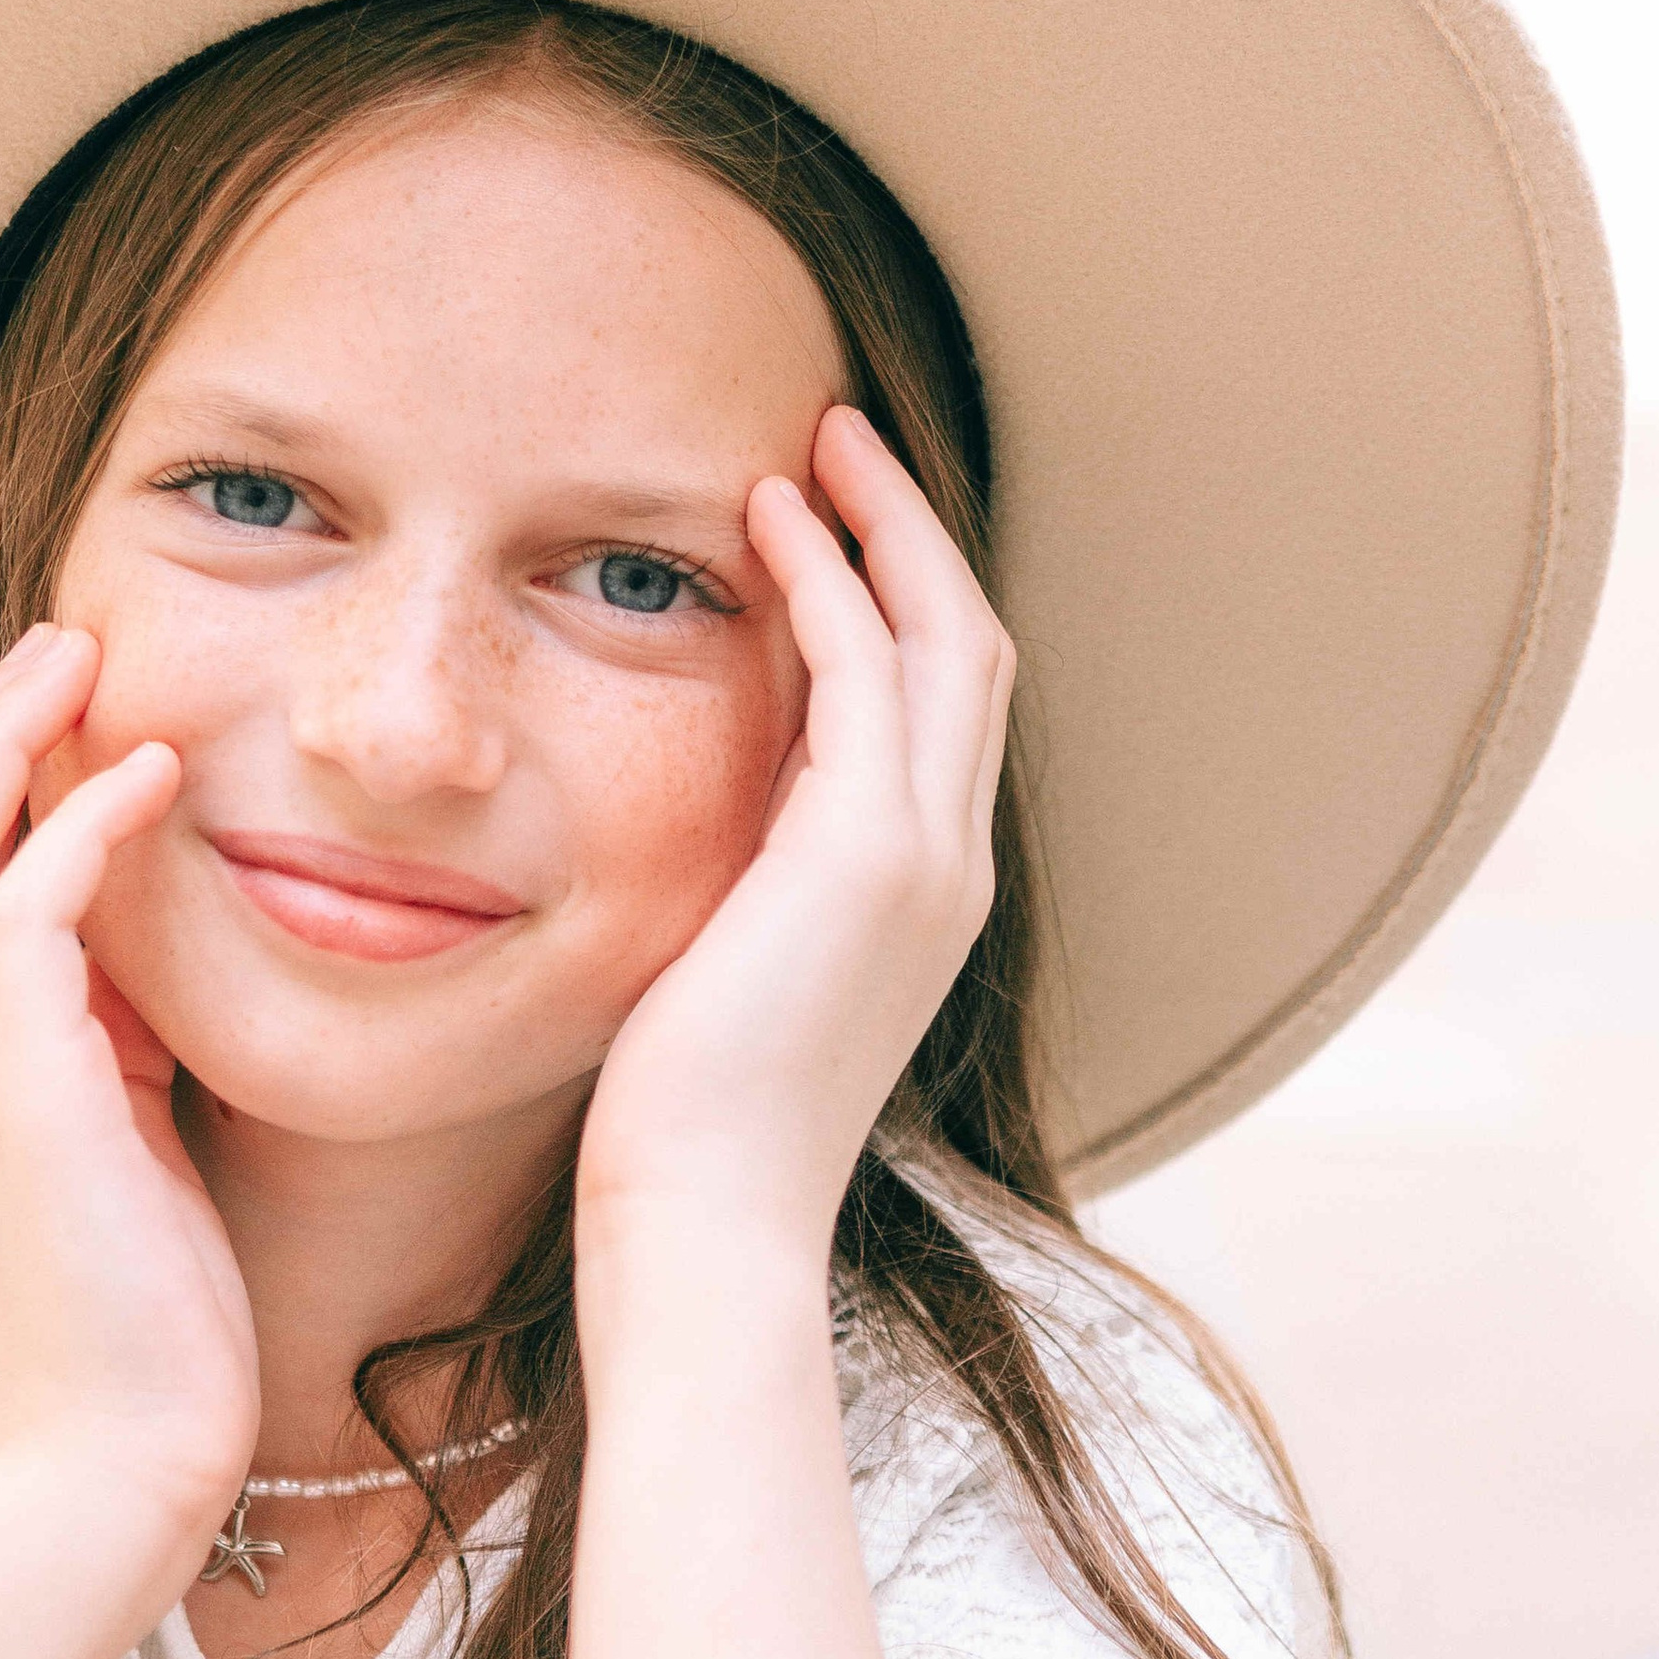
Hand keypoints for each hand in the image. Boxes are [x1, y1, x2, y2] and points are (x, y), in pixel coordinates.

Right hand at [0, 626, 257, 1555]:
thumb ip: (131, 1048)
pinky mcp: (32, 1099)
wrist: (125, 1456)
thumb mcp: (144, 1142)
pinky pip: (24, 920)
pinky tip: (152, 779)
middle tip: (63, 640)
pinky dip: (82, 832)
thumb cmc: (152, 1320)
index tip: (68, 696)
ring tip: (85, 666)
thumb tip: (171, 971)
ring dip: (2, 742)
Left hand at [575, 406, 1013, 1266]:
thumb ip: (747, 890)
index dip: (902, 603)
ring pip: (941, 638)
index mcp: (923, 899)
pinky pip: (864, 669)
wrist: (711, 1216)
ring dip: (881, 527)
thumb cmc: (690, 1127)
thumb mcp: (730, 977)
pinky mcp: (865, 852)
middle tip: (843, 441)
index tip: (835, 523)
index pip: (941, 712)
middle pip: (969, 650)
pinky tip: (765, 520)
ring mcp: (923, 857)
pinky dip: (828, 578)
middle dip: (913, 534)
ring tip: (815, 444)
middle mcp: (950, 866)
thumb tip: (700, 836)